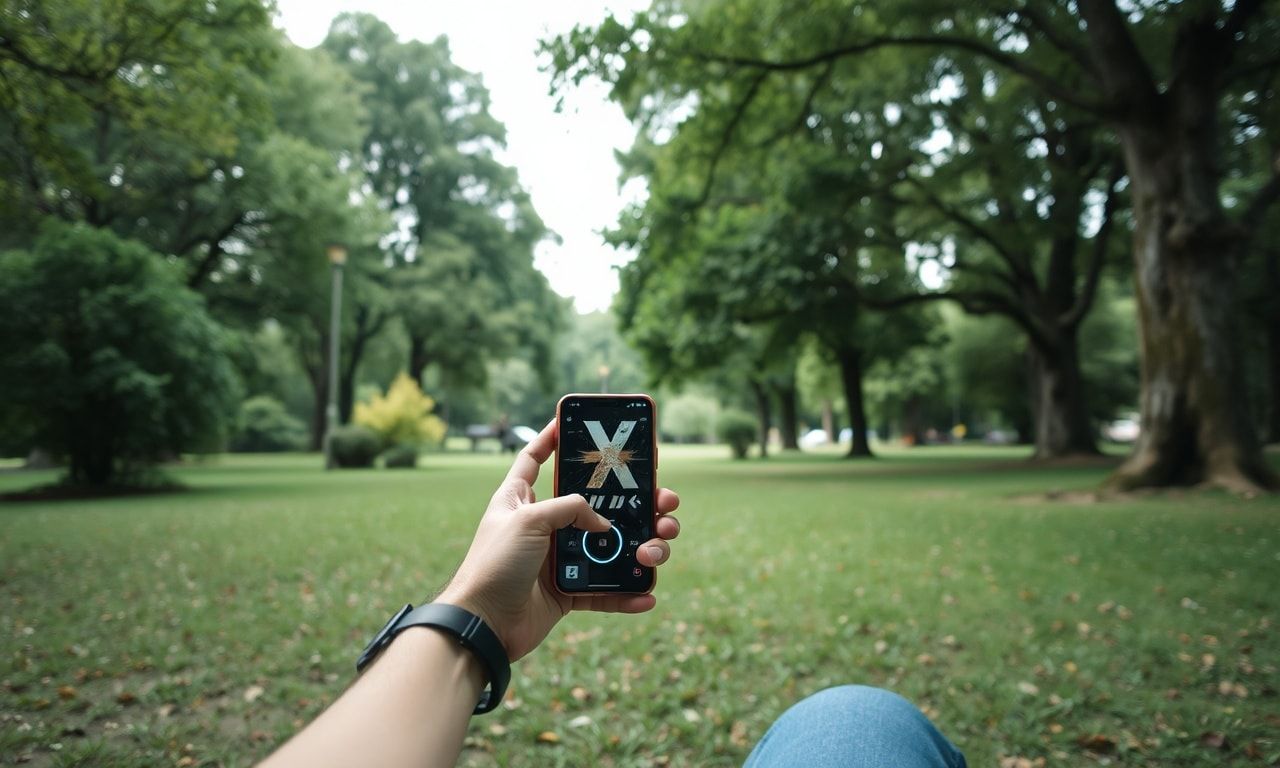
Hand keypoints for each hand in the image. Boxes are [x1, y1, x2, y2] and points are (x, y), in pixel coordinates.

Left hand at [437, 419, 680, 661]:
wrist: (483, 624)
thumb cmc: (494, 564)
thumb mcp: (528, 520)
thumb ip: (569, 509)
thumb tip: (602, 525)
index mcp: (521, 500)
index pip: (534, 459)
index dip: (550, 439)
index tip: (570, 422)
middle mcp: (542, 526)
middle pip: (595, 505)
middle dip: (634, 502)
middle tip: (663, 500)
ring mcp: (557, 560)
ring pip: (608, 548)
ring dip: (640, 548)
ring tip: (654, 552)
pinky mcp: (567, 592)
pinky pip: (604, 591)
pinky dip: (626, 594)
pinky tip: (647, 595)